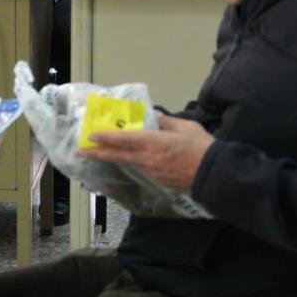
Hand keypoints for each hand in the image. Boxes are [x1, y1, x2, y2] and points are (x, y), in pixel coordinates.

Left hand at [76, 114, 214, 190]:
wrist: (216, 175)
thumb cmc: (203, 147)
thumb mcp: (185, 127)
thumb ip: (166, 122)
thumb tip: (153, 116)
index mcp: (155, 143)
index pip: (124, 140)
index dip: (106, 138)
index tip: (90, 135)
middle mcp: (149, 159)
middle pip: (118, 155)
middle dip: (97, 152)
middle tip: (80, 151)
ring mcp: (153, 172)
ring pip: (127, 162)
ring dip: (111, 157)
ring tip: (98, 153)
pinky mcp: (159, 180)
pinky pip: (140, 168)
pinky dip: (129, 162)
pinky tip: (125, 159)